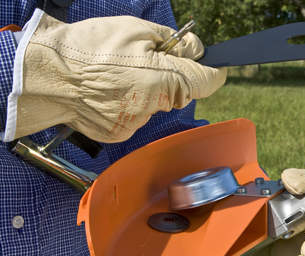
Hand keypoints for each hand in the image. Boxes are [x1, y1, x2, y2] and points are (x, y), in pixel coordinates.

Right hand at [6, 9, 226, 142]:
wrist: (47, 75)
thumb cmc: (90, 48)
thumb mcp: (137, 31)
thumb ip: (175, 42)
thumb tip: (198, 50)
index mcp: (166, 79)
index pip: (207, 81)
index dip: (213, 71)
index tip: (214, 67)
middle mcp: (156, 106)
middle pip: (180, 92)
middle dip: (170, 76)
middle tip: (144, 59)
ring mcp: (138, 123)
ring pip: (156, 104)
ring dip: (147, 90)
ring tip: (117, 76)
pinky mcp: (121, 133)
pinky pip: (136, 115)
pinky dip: (129, 103)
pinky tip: (109, 92)